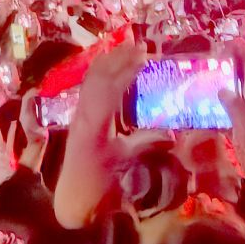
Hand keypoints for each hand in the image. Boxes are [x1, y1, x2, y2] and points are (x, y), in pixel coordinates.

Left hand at [52, 39, 164, 226]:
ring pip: (90, 79)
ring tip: (126, 49)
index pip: (111, 86)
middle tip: (139, 45)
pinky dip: (100, 74)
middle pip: (98, 75)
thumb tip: (172, 132)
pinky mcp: (78, 118)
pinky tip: (110, 71)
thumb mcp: (126, 161)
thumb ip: (147, 143)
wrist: (72, 199)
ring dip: (108, 62)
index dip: (127, 68)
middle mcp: (84, 112)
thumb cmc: (99, 183)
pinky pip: (88, 88)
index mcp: (96, 122)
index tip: (144, 55)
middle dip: (118, 57)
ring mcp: (78, 114)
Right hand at [220, 41, 244, 202]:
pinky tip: (206, 100)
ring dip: (224, 75)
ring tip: (202, 74)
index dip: (239, 48)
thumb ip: (236, 108)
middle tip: (206, 59)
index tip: (219, 45)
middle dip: (229, 58)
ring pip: (238, 83)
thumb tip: (222, 88)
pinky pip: (233, 100)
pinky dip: (221, 94)